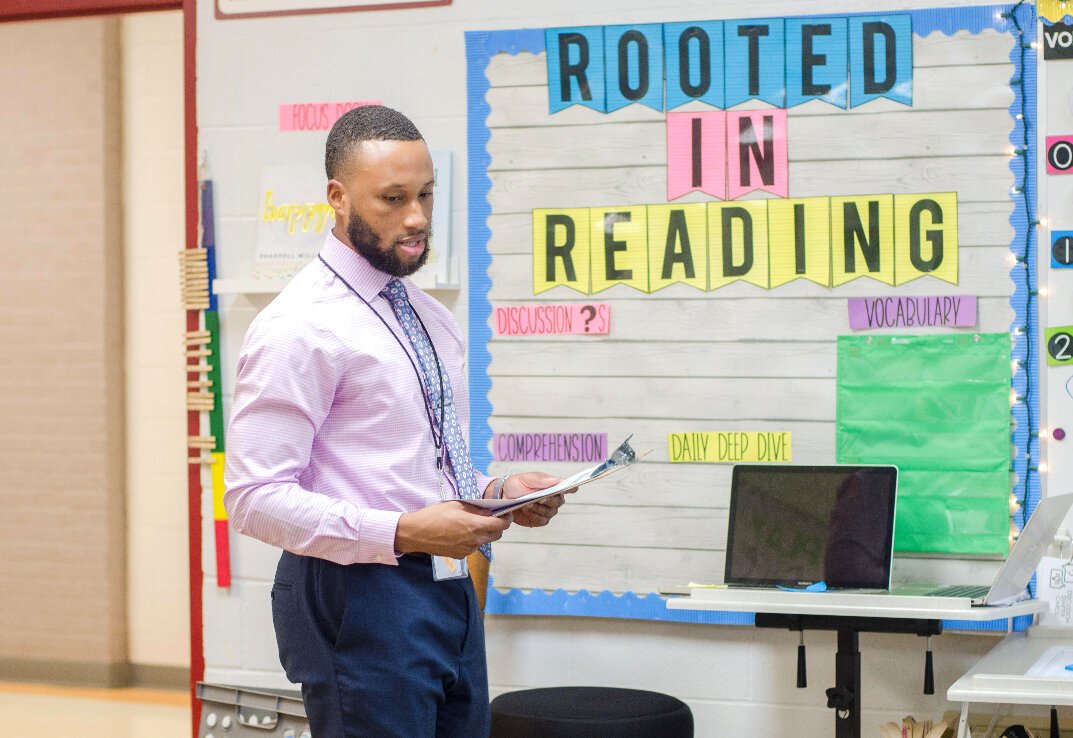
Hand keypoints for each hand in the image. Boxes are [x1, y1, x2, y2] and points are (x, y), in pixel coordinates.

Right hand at [395, 501, 509, 558]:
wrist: (416, 534)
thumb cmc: (434, 516)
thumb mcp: (456, 505)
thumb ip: (476, 509)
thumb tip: (488, 510)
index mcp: (475, 526)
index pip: (501, 525)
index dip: (507, 519)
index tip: (506, 513)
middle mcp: (475, 541)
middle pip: (496, 535)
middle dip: (497, 526)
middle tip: (490, 517)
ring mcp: (467, 550)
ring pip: (484, 541)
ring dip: (483, 533)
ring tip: (471, 524)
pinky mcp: (460, 556)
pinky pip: (472, 547)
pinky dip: (472, 540)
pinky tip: (460, 533)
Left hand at [502, 471, 571, 527]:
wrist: (503, 496)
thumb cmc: (516, 484)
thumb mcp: (526, 478)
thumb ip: (541, 480)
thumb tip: (557, 481)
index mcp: (552, 486)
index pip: (567, 487)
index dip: (571, 488)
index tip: (573, 488)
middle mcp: (553, 499)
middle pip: (558, 502)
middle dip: (548, 500)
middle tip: (538, 498)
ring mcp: (547, 511)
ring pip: (550, 513)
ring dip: (538, 509)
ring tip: (526, 504)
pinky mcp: (540, 520)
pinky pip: (542, 521)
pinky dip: (533, 516)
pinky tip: (526, 510)